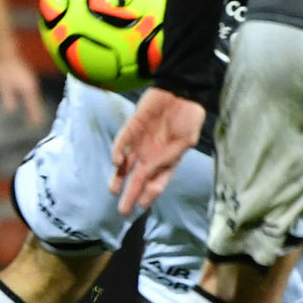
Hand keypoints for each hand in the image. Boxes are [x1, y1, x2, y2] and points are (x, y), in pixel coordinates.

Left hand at [0, 56, 42, 123]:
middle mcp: (33, 85)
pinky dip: (32, 100)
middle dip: (36, 113)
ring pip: (35, 97)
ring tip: (33, 117)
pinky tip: (29, 103)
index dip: (34, 116)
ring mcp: (32, 81)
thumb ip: (8, 99)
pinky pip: (33, 92)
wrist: (6, 54)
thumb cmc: (3, 70)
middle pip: (37, 102)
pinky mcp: (29, 78)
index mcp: (28, 89)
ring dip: (34, 107)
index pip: (33, 106)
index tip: (35, 125)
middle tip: (35, 124)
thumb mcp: (3, 86)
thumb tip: (11, 110)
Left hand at [109, 87, 205, 216]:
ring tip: (114, 191)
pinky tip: (116, 161)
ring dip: (119, 177)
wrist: (182, 90)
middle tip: (124, 211)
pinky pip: (122, 141)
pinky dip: (118, 152)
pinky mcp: (132, 127)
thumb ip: (170, 156)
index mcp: (166, 160)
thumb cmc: (189, 116)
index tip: (142, 206)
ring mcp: (140, 142)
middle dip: (131, 195)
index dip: (150, 195)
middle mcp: (151, 154)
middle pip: (138, 178)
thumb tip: (155, 171)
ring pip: (125, 164)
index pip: (156, 182)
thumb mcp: (187, 139)